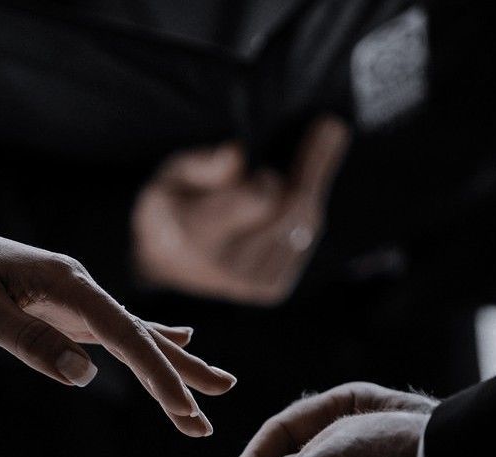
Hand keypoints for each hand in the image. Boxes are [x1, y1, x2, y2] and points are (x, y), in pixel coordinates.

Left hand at [0, 194, 235, 436]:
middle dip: (180, 372)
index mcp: (67, 282)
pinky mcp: (62, 309)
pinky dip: (148, 340)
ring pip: (135, 334)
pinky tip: (175, 338)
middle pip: (142, 334)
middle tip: (219, 402)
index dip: (159, 375)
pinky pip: (115, 330)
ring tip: (214, 383)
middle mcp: (80, 287)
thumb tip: (85, 376)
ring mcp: (74, 298)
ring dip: (173, 363)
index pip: (125, 335)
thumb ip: (32, 341)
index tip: (185, 410)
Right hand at [132, 116, 349, 304]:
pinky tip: (296, 194)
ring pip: (305, 223)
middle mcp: (225, 269)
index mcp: (194, 238)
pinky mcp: (270, 290)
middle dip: (311, 169)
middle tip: (329, 127)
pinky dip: (305, 212)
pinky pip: (305, 239)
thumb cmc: (171, 209)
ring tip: (324, 140)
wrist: (166, 264)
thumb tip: (236, 154)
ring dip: (311, 185)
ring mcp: (251, 285)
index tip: (264, 167)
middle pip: (292, 210)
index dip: (267, 179)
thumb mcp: (171, 177)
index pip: (259, 201)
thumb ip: (201, 164)